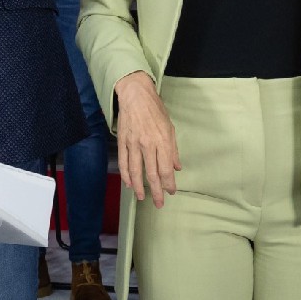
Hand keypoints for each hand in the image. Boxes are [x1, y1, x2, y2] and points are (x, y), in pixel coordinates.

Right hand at [113, 71, 179, 208]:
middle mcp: (148, 144)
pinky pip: (124, 162)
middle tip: (159, 204)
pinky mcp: (123, 142)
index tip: (171, 192)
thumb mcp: (170, 128)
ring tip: (142, 197)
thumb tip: (177, 167)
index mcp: (163, 141)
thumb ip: (173, 150)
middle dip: (156, 191)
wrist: (136, 96)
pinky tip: (129, 184)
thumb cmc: (155, 110)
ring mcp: (134, 144)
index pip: (166, 169)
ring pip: (136, 171)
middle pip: (152, 174)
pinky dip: (126, 175)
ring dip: (139, 187)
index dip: (169, 183)